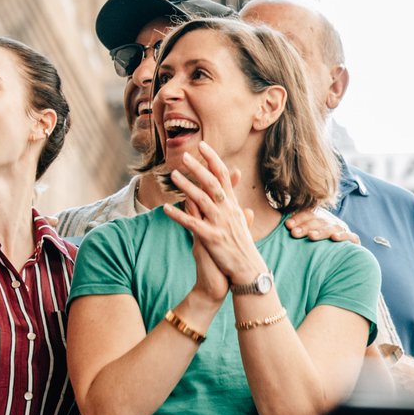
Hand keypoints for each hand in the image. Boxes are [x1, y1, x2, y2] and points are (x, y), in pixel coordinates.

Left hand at [163, 142, 262, 296]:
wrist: (248, 270)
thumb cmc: (243, 248)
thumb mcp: (242, 227)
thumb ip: (239, 213)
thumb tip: (244, 206)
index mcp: (234, 206)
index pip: (224, 176)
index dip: (213, 159)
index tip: (203, 145)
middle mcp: (228, 211)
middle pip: (212, 183)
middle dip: (198, 168)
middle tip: (184, 155)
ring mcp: (220, 224)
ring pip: (202, 200)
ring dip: (187, 187)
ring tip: (173, 175)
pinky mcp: (211, 239)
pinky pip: (192, 224)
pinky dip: (179, 216)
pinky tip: (166, 208)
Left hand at [284, 208, 359, 243]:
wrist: (343, 258)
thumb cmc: (317, 247)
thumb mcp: (307, 236)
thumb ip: (296, 230)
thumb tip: (281, 226)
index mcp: (319, 218)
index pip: (308, 214)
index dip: (298, 218)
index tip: (287, 225)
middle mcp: (331, 222)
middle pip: (318, 221)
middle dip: (305, 227)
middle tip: (294, 233)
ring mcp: (342, 229)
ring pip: (331, 228)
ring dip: (321, 232)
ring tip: (311, 236)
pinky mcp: (353, 240)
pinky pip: (350, 236)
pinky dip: (343, 236)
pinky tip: (334, 238)